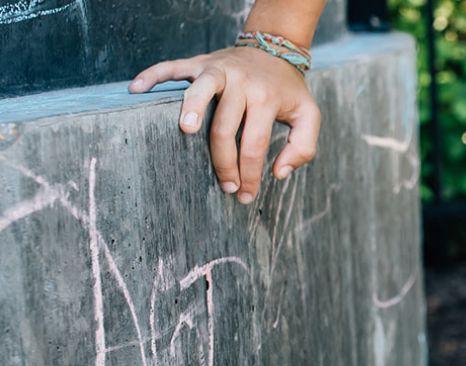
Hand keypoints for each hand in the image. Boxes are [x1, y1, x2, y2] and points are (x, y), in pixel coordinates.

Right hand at [129, 47, 320, 202]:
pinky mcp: (199, 62)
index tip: (244, 194)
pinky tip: (136, 90)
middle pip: (225, 126)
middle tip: (226, 186)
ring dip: (190, 109)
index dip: (249, 173)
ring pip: (199, 91)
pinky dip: (152, 76)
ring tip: (185, 132)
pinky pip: (172, 67)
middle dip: (224, 162)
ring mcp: (217, 69)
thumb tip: (278, 173)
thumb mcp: (309, 117)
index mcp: (265, 98)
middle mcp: (239, 81)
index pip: (254, 144)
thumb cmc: (289, 92)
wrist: (274, 50)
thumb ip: (303, 148)